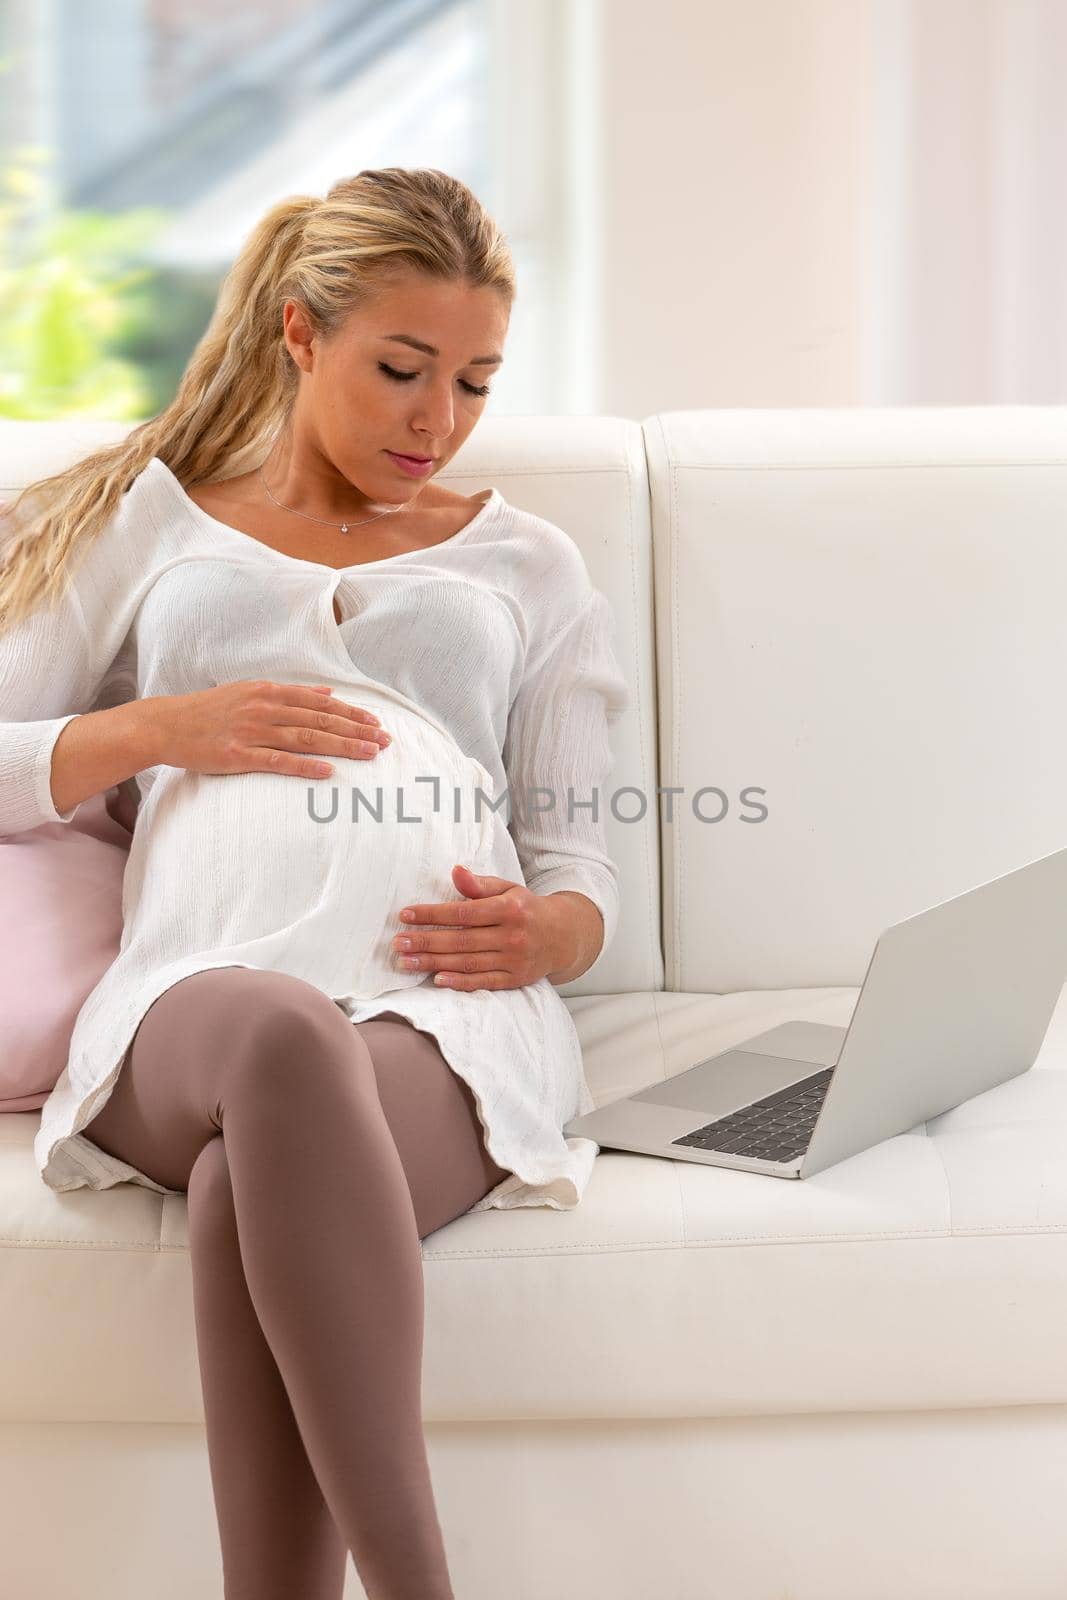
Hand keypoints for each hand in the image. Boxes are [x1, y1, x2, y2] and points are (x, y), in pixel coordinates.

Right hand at [148, 681, 391, 778]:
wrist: (167, 724)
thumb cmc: (211, 710)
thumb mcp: (251, 691)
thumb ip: (290, 693)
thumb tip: (328, 693)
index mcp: (269, 691)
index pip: (321, 703)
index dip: (352, 713)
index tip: (377, 723)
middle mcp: (264, 707)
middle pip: (320, 720)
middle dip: (356, 730)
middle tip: (386, 741)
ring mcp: (251, 731)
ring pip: (306, 738)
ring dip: (341, 746)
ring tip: (369, 754)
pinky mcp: (237, 754)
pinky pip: (277, 761)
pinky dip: (304, 765)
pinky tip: (328, 771)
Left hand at [391, 865, 576, 991]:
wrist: (562, 936)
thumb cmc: (526, 909)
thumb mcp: (508, 889)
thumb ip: (479, 884)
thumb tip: (455, 871)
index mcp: (509, 908)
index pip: (463, 912)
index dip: (432, 914)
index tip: (405, 915)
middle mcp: (512, 935)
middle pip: (461, 940)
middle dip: (425, 942)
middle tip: (398, 943)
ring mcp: (514, 959)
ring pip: (468, 962)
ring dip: (433, 963)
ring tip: (406, 962)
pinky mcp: (515, 979)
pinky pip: (484, 982)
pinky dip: (460, 982)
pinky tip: (437, 979)